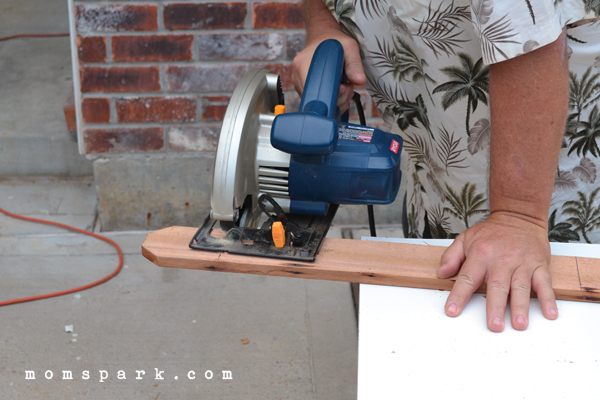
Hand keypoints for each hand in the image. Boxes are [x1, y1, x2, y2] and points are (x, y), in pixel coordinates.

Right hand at [292, 30, 366, 113]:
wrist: (323, 35)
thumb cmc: (334, 40)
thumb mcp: (349, 47)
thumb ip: (355, 64)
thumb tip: (359, 80)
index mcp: (303, 65)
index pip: (315, 92)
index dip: (332, 95)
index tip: (344, 88)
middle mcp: (297, 74)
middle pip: (316, 100)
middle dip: (337, 99)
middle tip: (348, 87)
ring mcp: (298, 81)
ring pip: (316, 102)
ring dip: (335, 100)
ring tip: (344, 87)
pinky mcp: (302, 86)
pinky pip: (316, 99)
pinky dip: (329, 98)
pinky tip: (339, 90)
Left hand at [436, 211, 557, 331]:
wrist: (518, 216)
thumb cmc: (491, 232)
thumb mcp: (465, 238)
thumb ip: (451, 256)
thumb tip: (441, 273)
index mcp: (481, 254)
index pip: (467, 278)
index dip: (459, 296)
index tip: (452, 311)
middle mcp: (501, 260)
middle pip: (497, 286)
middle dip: (495, 307)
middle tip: (494, 325)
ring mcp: (522, 263)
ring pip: (520, 287)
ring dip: (521, 307)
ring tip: (519, 324)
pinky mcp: (539, 265)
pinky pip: (545, 283)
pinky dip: (548, 298)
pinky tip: (549, 313)